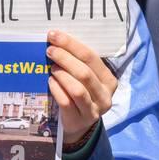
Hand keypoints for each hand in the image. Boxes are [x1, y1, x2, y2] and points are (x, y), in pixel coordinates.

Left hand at [45, 29, 117, 145]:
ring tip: (51, 68)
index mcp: (109, 80)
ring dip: (62, 75)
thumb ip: (77, 63)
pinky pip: (66, 102)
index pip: (91, 57)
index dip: (71, 44)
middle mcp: (105, 95)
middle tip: (50, 50)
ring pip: (77, 89)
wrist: (78, 124)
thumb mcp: (85, 78)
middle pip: (84, 72)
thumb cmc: (80, 93)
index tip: (54, 35)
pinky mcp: (79, 120)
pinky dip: (57, 89)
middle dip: (65, 58)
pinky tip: (50, 82)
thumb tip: (57, 41)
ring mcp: (93, 110)